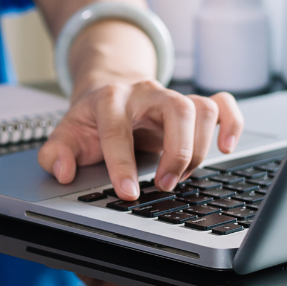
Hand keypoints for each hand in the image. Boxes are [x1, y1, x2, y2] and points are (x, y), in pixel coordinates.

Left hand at [38, 80, 242, 199]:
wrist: (108, 93)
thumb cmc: (90, 120)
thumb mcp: (65, 135)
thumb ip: (55, 154)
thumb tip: (62, 171)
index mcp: (109, 99)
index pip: (118, 129)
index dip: (122, 163)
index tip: (128, 192)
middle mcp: (145, 93)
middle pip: (176, 110)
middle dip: (176, 152)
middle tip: (165, 184)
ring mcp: (171, 96)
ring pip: (201, 109)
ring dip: (199, 147)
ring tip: (181, 175)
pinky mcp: (191, 104)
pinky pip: (223, 103)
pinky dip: (231, 124)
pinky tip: (225, 147)